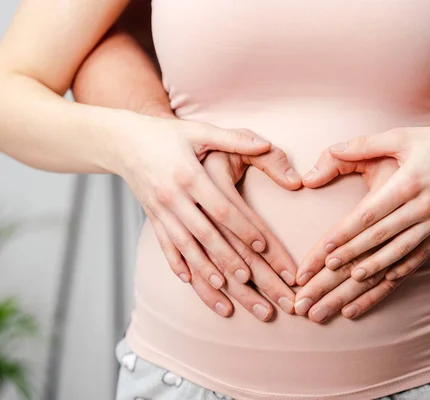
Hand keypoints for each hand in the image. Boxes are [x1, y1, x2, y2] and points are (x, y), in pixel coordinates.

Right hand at [114, 115, 295, 293]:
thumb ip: (234, 139)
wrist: (122, 140)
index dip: (242, 228)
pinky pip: (163, 244)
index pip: (221, 208)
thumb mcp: (200, 131)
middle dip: (226, 257)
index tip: (262, 246)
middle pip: (204, 233)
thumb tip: (266, 144)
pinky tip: (187, 280)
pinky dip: (175, 263)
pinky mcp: (151, 216)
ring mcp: (159, 209)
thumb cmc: (168, 135)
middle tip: (247, 277)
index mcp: (189, 175)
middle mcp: (173, 196)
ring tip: (221, 285)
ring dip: (203, 267)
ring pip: (184, 245)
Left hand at [297, 124, 429, 285]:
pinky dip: (402, 270)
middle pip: (380, 237)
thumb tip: (333, 150)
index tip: (325, 249)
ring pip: (399, 252)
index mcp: (408, 182)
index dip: (347, 233)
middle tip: (328, 271)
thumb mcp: (401, 136)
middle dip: (351, 257)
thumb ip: (365, 144)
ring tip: (351, 283)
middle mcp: (423, 206)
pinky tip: (385, 281)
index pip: (371, 214)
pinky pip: (421, 255)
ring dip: (374, 270)